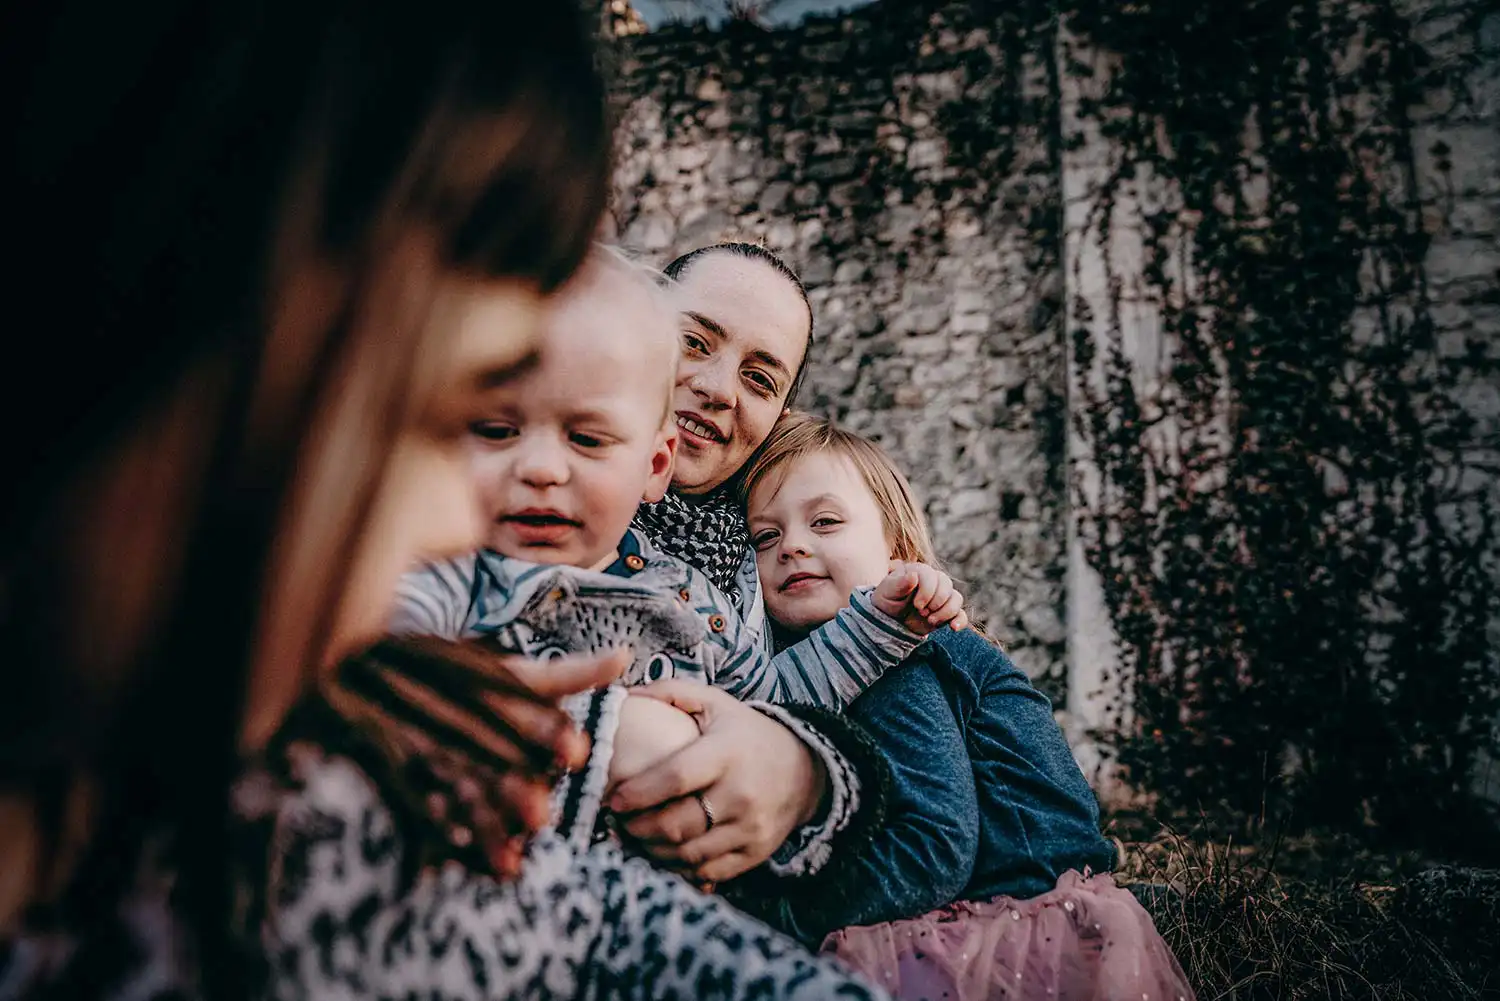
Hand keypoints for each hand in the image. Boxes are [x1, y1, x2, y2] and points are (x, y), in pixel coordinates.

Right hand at [325, 636, 625, 876]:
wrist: (350, 675)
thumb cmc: (447, 677)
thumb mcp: (504, 671)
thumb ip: (564, 673)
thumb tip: (624, 656)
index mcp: (464, 675)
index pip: (509, 699)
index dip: (544, 725)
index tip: (579, 750)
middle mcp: (432, 705)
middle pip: (476, 750)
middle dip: (508, 785)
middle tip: (543, 816)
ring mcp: (400, 741)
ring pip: (442, 787)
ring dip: (474, 825)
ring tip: (511, 864)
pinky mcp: (378, 771)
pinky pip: (405, 809)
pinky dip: (429, 838)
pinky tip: (450, 870)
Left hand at [606, 681, 826, 883]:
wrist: (805, 771)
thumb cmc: (748, 735)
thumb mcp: (716, 703)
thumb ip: (672, 692)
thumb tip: (627, 694)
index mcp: (727, 753)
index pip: (676, 777)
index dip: (639, 792)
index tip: (613, 799)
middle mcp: (741, 794)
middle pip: (677, 824)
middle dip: (637, 829)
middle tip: (617, 823)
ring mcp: (750, 828)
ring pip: (688, 854)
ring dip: (652, 851)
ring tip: (634, 838)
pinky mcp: (755, 853)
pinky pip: (708, 872)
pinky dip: (679, 869)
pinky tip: (663, 854)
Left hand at [871, 560, 968, 634]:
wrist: (889, 620)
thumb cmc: (887, 601)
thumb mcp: (888, 592)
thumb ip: (900, 583)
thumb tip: (913, 575)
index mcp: (919, 571)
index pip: (932, 576)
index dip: (927, 592)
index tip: (916, 605)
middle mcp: (934, 581)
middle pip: (947, 585)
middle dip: (935, 602)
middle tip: (921, 612)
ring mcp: (942, 597)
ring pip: (956, 598)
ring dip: (945, 612)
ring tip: (930, 620)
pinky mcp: (946, 612)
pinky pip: (961, 614)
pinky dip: (960, 620)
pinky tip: (953, 627)